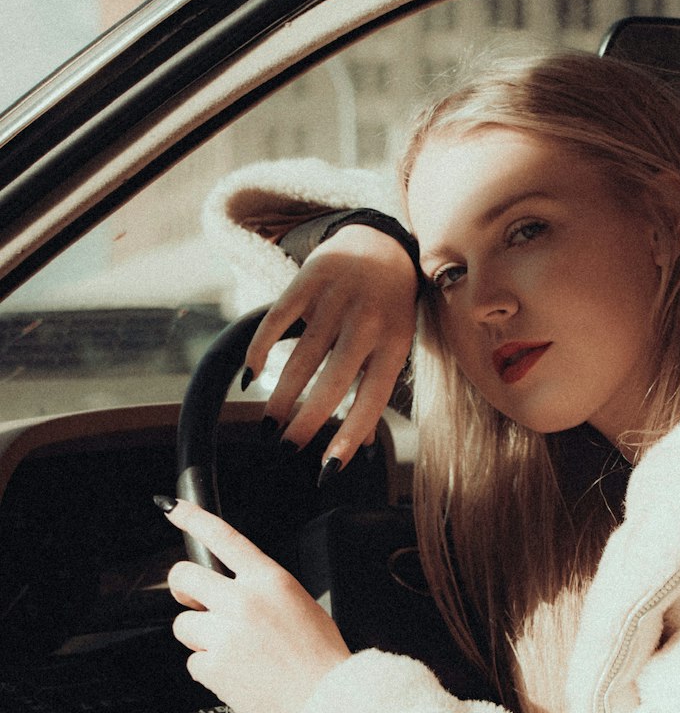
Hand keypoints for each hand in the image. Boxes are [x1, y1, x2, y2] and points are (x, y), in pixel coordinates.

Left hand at [163, 498, 350, 712]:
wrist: (326, 700)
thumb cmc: (320, 657)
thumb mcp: (300, 604)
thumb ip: (263, 592)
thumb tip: (234, 594)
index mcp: (269, 580)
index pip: (223, 538)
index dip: (193, 519)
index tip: (173, 509)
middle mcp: (242, 600)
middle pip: (184, 576)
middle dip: (183, 589)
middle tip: (195, 601)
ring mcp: (224, 633)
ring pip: (183, 624)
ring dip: (200, 636)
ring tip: (232, 651)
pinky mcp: (212, 666)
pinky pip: (193, 662)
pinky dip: (209, 669)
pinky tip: (236, 674)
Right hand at [247, 225, 417, 467]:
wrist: (381, 241)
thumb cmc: (389, 307)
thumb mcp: (395, 343)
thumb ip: (375, 386)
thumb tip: (360, 447)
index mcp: (395, 343)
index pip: (371, 399)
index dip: (349, 438)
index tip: (325, 470)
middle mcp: (369, 322)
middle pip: (333, 382)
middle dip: (305, 422)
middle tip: (285, 448)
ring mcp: (339, 298)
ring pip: (302, 358)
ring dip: (281, 397)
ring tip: (268, 424)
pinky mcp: (311, 278)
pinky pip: (277, 320)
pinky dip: (260, 350)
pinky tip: (252, 376)